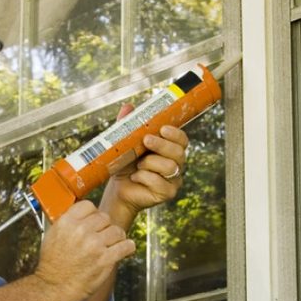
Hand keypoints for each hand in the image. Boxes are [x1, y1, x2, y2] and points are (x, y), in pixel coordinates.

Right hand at [34, 200, 135, 300]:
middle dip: (105, 227)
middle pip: (105, 217)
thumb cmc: (52, 264)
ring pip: (117, 231)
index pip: (89, 206)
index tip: (94, 222)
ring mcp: (94, 245)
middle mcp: (81, 231)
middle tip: (103, 236)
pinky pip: (126, 246)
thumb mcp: (52, 235)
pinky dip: (127, 248)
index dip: (93, 214)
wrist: (54, 287)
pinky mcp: (105, 259)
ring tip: (113, 244)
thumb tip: (83, 216)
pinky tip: (123, 250)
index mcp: (67, 222)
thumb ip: (68, 222)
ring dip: (117, 237)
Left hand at [99, 104, 189, 227]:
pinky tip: (135, 177)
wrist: (118, 189)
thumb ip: (128, 126)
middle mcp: (176, 164)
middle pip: (179, 152)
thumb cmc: (125, 165)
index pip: (182, 140)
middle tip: (146, 140)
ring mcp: (174, 180)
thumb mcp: (125, 143)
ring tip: (137, 164)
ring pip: (170, 167)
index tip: (162, 128)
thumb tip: (128, 106)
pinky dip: (144, 177)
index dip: (175, 134)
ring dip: (150, 163)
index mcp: (170, 149)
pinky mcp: (167, 193)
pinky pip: (160, 183)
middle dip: (162, 145)